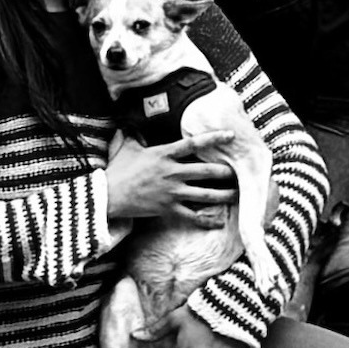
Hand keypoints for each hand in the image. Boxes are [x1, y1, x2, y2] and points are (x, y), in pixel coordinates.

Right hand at [101, 132, 237, 225]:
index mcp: (164, 154)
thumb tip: (133, 124)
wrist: (108, 196)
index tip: (230, 135)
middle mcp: (172, 172)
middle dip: (225, 172)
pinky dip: (206, 221)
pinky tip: (218, 222)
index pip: (193, 144)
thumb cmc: (117, 170)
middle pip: (206, 171)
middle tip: (240, 172)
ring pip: (204, 194)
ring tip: (237, 195)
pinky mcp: (168, 209)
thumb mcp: (127, 147)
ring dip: (223, 195)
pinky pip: (191, 216)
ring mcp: (171, 192)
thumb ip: (136, 136)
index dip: (213, 138)